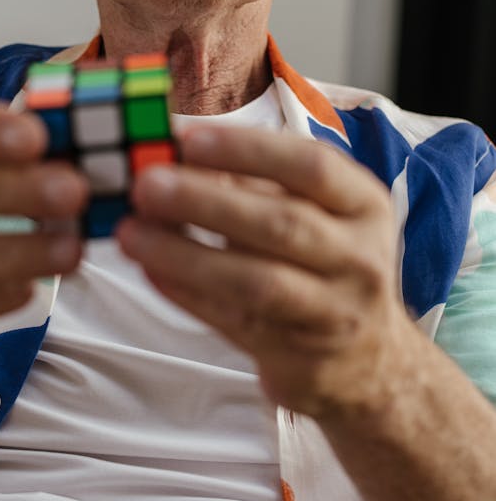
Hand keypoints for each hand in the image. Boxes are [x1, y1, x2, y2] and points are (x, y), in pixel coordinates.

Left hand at [117, 123, 406, 420]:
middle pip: (281, 224)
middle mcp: (359, 257)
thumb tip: (174, 150)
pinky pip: (235, 321)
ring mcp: (334, 311)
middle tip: (146, 185)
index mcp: (364, 205)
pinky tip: (150, 271)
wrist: (367, 361)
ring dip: (186, 254)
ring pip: (256, 281)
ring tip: (133, 234)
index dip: (247, 151)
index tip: (188, 139)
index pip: (311, 167)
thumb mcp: (314, 215)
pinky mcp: (300, 356)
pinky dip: (187, 294)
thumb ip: (255, 185)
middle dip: (206, 201)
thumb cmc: (325, 268)